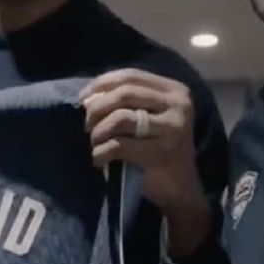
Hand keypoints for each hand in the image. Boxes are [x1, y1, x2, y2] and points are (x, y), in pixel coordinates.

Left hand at [81, 69, 209, 253]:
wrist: (180, 188)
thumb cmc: (158, 148)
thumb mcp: (150, 116)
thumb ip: (127, 101)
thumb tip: (88, 95)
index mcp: (174, 90)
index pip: (131, 76)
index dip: (102, 83)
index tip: (83, 99)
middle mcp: (179, 104)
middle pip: (124, 93)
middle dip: (98, 108)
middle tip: (88, 126)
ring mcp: (174, 128)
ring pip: (121, 118)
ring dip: (99, 131)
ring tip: (95, 143)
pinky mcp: (162, 152)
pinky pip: (119, 145)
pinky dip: (101, 152)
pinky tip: (99, 159)